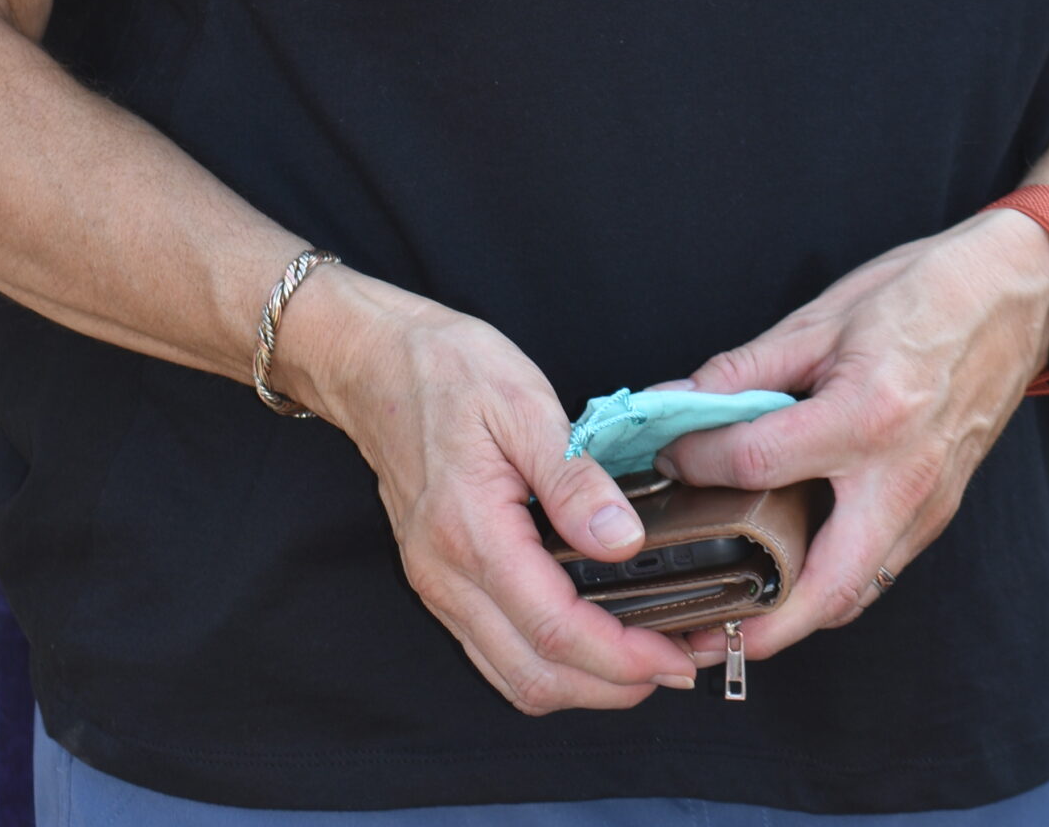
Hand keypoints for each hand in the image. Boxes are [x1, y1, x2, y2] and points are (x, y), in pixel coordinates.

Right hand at [274, 267, 698, 712]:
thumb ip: (573, 479)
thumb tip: (623, 542)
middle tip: (675, 664)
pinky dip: (549, 663)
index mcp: (470, 530)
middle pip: (535, 676)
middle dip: (612, 687)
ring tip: (643, 659)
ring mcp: (437, 584)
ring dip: (582, 685)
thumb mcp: (522, 400)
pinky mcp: (438, 580)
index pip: (554, 628)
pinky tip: (590, 637)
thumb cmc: (445, 369)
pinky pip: (495, 652)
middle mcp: (446, 574)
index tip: (675, 657)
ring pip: (513, 676)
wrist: (373, 361)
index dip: (622, 657)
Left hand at [652, 211, 1048, 665]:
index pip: (759, 461)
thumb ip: (747, 368)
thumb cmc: (921, 293)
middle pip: (825, 587)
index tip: (667, 461)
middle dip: (763, 627)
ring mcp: (929, 504)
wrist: (1011, 292)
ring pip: (858, 592)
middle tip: (702, 632)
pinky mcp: (941, 510)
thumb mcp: (823, 316)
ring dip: (799, 616)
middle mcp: (902, 477)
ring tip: (738, 610)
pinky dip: (834, 582)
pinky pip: (881, 567)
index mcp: (867, 416)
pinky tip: (794, 565)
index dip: (698, 461)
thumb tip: (679, 400)